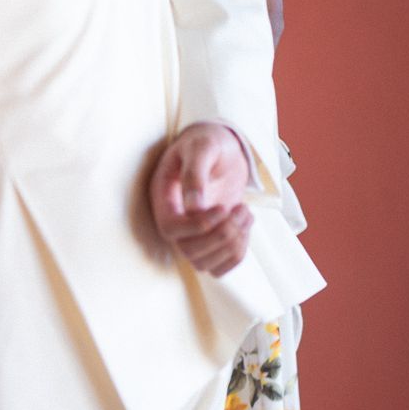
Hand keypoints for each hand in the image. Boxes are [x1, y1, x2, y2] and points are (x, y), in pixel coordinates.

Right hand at [150, 122, 254, 276]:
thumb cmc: (207, 143)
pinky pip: (220, 266)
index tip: (223, 207)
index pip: (171, 229)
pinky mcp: (211, 241)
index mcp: (163, 199)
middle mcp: (174, 222)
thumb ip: (194, 173)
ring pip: (205, 263)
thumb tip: (193, 205)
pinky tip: (245, 225)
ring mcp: (191, 235)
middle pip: (189, 251)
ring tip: (244, 212)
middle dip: (222, 234)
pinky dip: (238, 253)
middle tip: (240, 208)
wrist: (220, 149)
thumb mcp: (201, 148)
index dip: (198, 226)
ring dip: (233, 243)